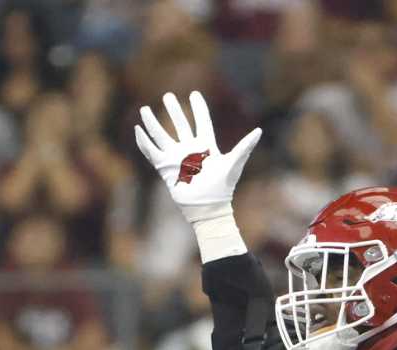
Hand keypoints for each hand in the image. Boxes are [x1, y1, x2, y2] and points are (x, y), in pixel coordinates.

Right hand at [134, 91, 260, 228]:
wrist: (208, 207)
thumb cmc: (223, 187)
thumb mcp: (233, 163)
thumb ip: (245, 146)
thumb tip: (259, 130)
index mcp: (206, 145)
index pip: (201, 121)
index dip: (198, 108)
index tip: (194, 94)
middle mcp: (189, 149)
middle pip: (180, 124)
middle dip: (174, 110)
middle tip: (168, 96)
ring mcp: (176, 157)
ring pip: (162, 135)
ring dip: (153, 122)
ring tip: (144, 109)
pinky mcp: (165, 168)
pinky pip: (151, 152)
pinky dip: (144, 141)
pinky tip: (137, 129)